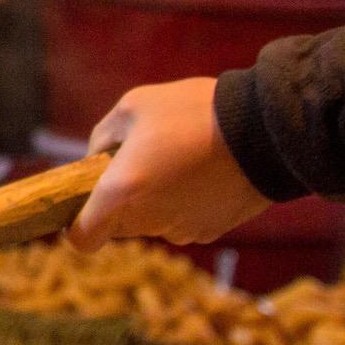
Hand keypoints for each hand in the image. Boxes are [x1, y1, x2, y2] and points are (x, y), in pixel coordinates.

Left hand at [68, 77, 272, 246]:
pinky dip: (184, 204)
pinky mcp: (211, 231)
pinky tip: (201, 173)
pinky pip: (182, 222)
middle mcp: (148, 219)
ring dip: (154, 201)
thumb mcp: (134, 106)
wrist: (267, 129)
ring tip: (177, 160)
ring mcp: (181, 229)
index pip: (83, 238)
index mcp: (122, 191)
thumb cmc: (194, 111)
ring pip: (151, 223)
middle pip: (118, 225)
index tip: (84, 205)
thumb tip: (96, 159)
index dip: (77, 227)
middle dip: (119, 201)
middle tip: (139, 163)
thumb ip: (102, 137)